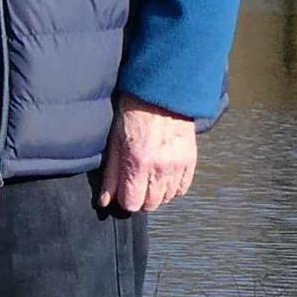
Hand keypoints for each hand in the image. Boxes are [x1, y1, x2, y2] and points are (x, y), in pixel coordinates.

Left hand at [97, 96, 198, 214]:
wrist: (162, 93)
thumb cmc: (134, 112)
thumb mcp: (115, 143)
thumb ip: (112, 175)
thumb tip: (106, 200)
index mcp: (138, 163)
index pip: (132, 203)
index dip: (126, 200)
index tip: (124, 191)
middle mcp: (160, 168)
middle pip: (151, 204)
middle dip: (141, 199)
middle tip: (136, 184)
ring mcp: (178, 165)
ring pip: (168, 198)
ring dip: (157, 193)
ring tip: (150, 178)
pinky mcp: (191, 160)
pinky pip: (183, 188)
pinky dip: (173, 187)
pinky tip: (164, 176)